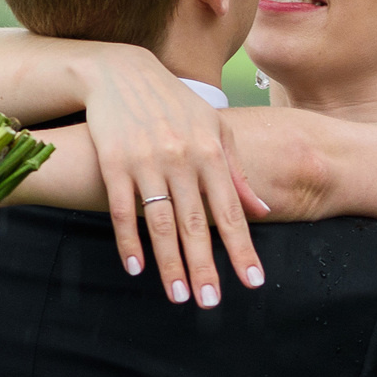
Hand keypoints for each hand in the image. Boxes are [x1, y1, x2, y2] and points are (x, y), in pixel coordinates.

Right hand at [80, 49, 269, 307]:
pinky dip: (128, 240)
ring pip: (160, 222)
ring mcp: (146, 161)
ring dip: (169, 262)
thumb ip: (237, 172)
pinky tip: (135, 268)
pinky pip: (121, 209)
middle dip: (205, 266)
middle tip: (210, 303)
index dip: (242, 249)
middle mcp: (181, 159)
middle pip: (196, 223)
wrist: (122, 73)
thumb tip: (262, 211)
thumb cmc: (175, 105)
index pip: (231, 211)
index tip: (253, 282)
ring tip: (178, 296)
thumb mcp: (214, 129)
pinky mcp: (114, 162)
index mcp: (210, 152)